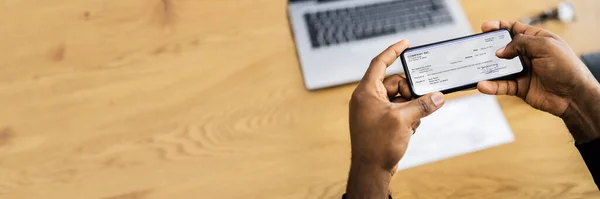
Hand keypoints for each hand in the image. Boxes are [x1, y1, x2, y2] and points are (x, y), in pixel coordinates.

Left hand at [346, 40, 444, 198]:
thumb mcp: (404, 120)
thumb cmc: (378, 145)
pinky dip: (408, 116)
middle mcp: (368, 99)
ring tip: (414, 120)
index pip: (379, 63)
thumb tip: (438, 97)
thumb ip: (422, 105)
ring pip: (399, 98)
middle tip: (422, 100)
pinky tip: (411, 129)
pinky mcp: (380, 122)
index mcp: (366, 92)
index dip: (393, 51)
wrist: (371, 170)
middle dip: (411, 90)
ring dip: (411, 106)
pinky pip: (398, 110)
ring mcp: (373, 111)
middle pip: (395, 83)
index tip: (406, 43)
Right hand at [478, 20, 599, 141]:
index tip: (485, 27)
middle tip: (476, 48)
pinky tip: (484, 85)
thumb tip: (501, 51)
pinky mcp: (519, 87)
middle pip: (503, 48)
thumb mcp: (545, 47)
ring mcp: (523, 71)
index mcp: (537, 40)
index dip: (499, 27)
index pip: (515, 30)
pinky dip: (491, 86)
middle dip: (489, 48)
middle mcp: (528, 55)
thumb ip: (521, 44)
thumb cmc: (567, 68)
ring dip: (487, 69)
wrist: (574, 96)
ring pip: (500, 68)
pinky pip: (502, 86)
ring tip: (475, 68)